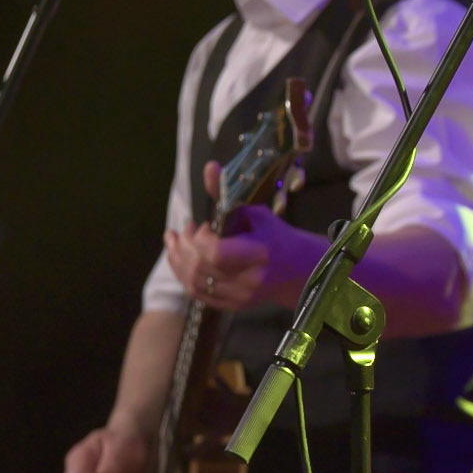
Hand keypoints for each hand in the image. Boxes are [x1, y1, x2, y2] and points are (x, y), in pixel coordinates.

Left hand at [163, 162, 322, 310]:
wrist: (296, 270)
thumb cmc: (273, 235)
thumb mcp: (254, 211)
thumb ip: (227, 193)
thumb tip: (208, 167)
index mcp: (259, 253)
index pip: (215, 254)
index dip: (199, 240)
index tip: (202, 225)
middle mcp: (250, 279)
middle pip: (200, 269)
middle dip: (184, 247)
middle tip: (184, 230)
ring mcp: (241, 297)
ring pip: (194, 283)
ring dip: (178, 260)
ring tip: (176, 241)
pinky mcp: (233, 306)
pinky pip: (198, 294)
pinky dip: (184, 275)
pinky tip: (181, 258)